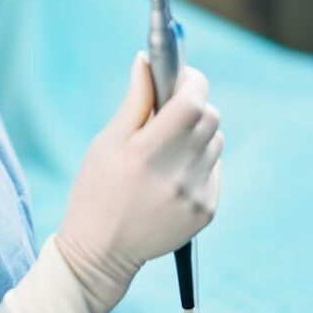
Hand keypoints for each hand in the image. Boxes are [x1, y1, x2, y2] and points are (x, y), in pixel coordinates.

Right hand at [55, 51, 222, 312]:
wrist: (101, 252)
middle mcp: (178, 175)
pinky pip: (215, 168)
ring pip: (216, 140)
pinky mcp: (207, 211)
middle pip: (209, 116)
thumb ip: (134, 100)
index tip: (181, 75)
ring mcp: (196, 195)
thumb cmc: (96, 190)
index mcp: (147, 153)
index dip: (191, 81)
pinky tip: (172, 172)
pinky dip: (199, 160)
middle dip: (193, 104)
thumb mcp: (106, 142)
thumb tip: (147, 60)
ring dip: (198, 132)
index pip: (192, 101)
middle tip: (169, 109)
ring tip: (168, 145)